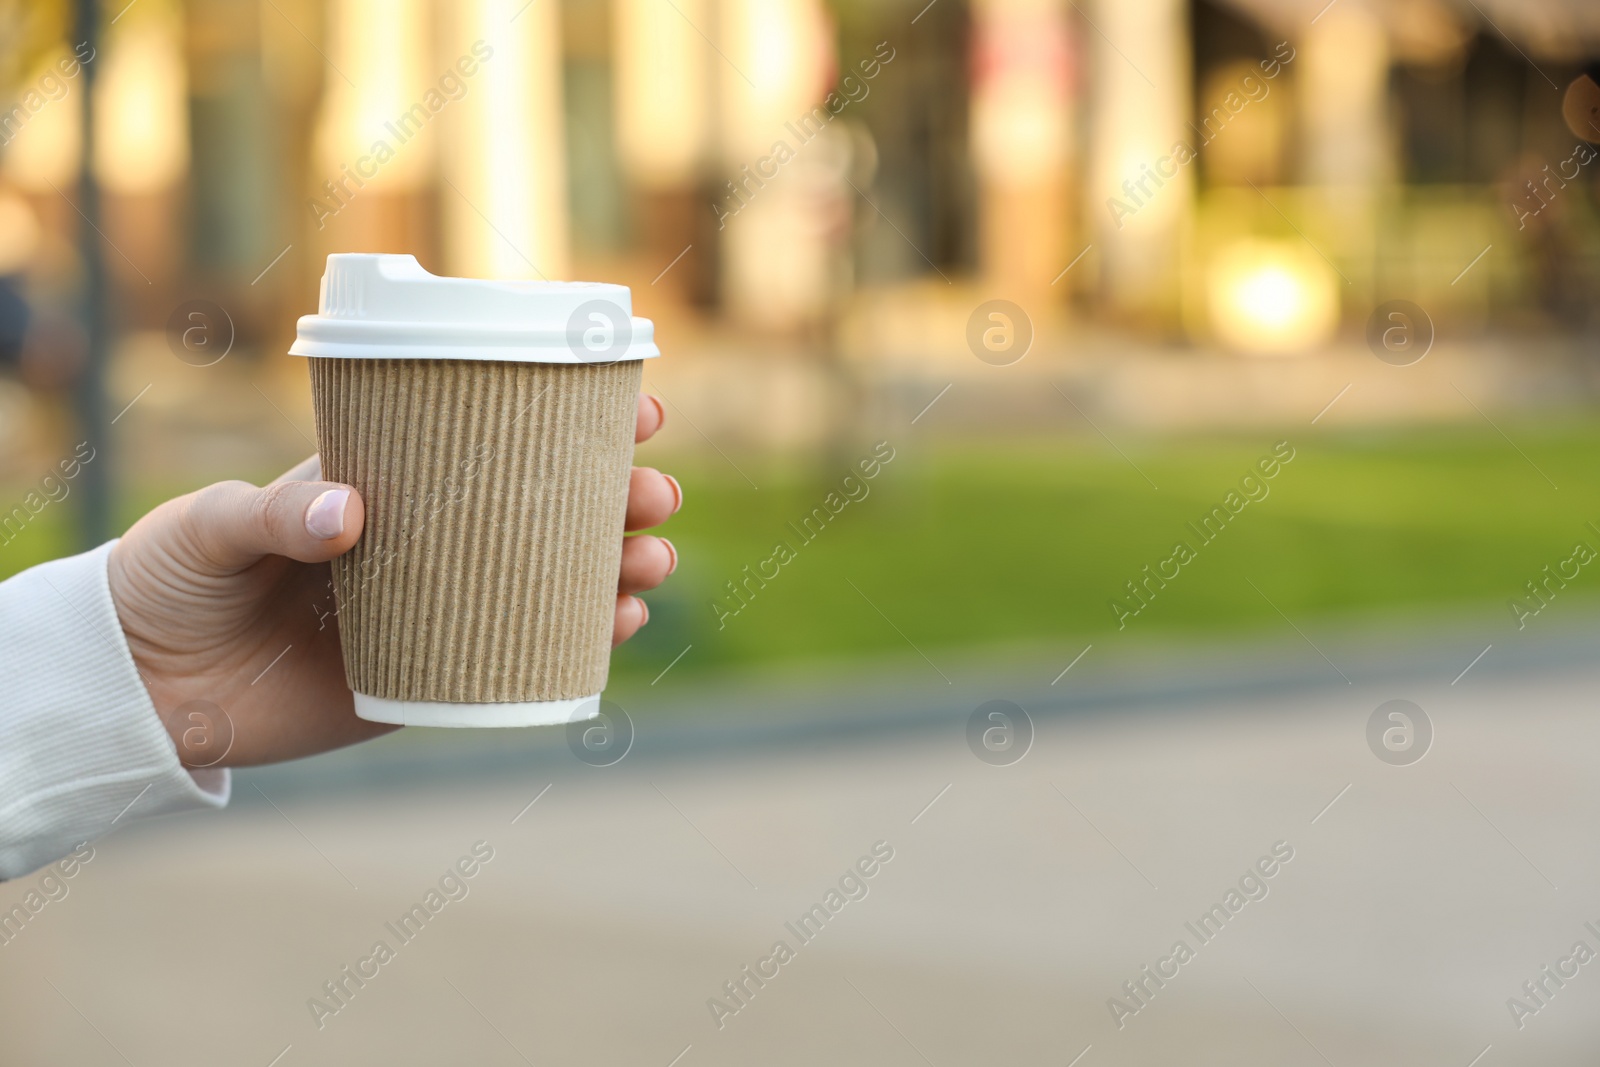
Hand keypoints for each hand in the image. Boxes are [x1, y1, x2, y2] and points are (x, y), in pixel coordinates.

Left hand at [107, 393, 678, 768]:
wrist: (138, 691)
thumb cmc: (166, 581)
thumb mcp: (208, 529)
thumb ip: (273, 516)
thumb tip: (353, 517)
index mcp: (383, 488)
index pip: (488, 443)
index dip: (567, 423)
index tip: (633, 408)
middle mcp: (423, 545)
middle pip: (543, 513)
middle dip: (615, 499)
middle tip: (654, 495)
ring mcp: (433, 611)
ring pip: (549, 583)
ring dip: (614, 568)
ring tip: (650, 562)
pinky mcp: (426, 680)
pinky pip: (518, 662)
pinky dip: (578, 644)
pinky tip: (616, 627)